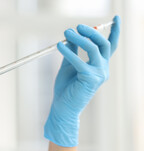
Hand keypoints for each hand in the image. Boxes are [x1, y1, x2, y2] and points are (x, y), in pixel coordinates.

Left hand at [44, 16, 120, 146]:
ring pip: (93, 49)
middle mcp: (103, 69)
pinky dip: (68, 52)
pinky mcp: (90, 78)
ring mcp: (99, 74)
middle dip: (91, 32)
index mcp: (100, 66)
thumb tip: (71, 35)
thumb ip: (72, 51)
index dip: (115, 31)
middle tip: (77, 26)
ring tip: (66, 33)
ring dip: (79, 38)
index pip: (110, 46)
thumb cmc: (66, 88)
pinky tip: (59, 46)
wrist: (62, 108)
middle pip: (103, 44)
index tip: (116, 18)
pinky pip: (79, 60)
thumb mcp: (69, 66)